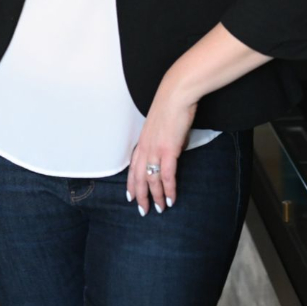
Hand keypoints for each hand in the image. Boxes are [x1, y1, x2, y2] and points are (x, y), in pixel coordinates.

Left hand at [126, 87, 197, 215]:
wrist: (176, 94)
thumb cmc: (171, 105)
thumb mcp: (160, 125)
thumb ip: (161, 140)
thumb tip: (170, 152)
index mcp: (142, 141)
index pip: (132, 167)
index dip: (130, 183)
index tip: (130, 197)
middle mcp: (145, 147)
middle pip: (138, 178)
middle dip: (140, 196)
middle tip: (143, 210)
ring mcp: (155, 150)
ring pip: (151, 180)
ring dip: (155, 197)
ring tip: (159, 209)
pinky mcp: (168, 150)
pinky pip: (167, 176)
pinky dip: (168, 189)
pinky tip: (171, 199)